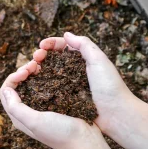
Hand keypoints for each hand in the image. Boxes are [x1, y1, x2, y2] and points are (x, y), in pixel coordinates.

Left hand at [0, 61, 120, 148]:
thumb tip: (6, 89)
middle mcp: (27, 111)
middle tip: (34, 64)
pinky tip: (50, 70)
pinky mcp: (53, 103)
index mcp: (18, 117)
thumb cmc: (60, 133)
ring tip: (41, 64)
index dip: (13, 77)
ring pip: (29, 84)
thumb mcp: (35, 122)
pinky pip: (43, 85)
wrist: (85, 141)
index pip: (5, 92)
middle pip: (16, 86)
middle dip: (22, 72)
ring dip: (32, 72)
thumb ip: (16, 108)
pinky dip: (43, 75)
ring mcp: (40, 107)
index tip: (26, 71)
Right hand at [34, 32, 147, 148]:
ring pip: (49, 73)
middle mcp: (74, 71)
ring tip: (32, 69)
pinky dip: (41, 84)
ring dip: (38, 68)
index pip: (63, 46)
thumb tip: (66, 34)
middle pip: (53, 58)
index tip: (41, 45)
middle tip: (35, 58)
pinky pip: (50, 88)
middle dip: (41, 55)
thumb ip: (84, 45)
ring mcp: (68, 85)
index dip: (51, 44)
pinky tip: (34, 83)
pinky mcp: (65, 98)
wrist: (115, 114)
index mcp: (83, 59)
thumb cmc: (110, 86)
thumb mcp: (99, 60)